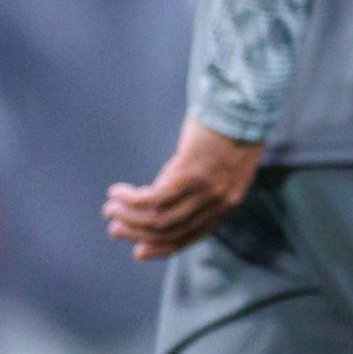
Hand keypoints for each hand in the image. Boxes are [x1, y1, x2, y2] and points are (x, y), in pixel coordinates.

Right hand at [104, 118, 263, 260]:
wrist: (242, 103)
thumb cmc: (228, 126)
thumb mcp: (221, 163)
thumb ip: (202, 184)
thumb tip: (165, 196)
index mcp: (226, 202)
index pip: (192, 236)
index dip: (163, 247)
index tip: (139, 250)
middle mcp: (217, 202)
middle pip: (172, 231)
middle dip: (138, 233)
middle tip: (114, 228)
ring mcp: (205, 190)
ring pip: (160, 219)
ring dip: (129, 217)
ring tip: (110, 208)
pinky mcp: (190, 174)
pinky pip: (153, 198)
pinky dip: (131, 200)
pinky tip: (117, 192)